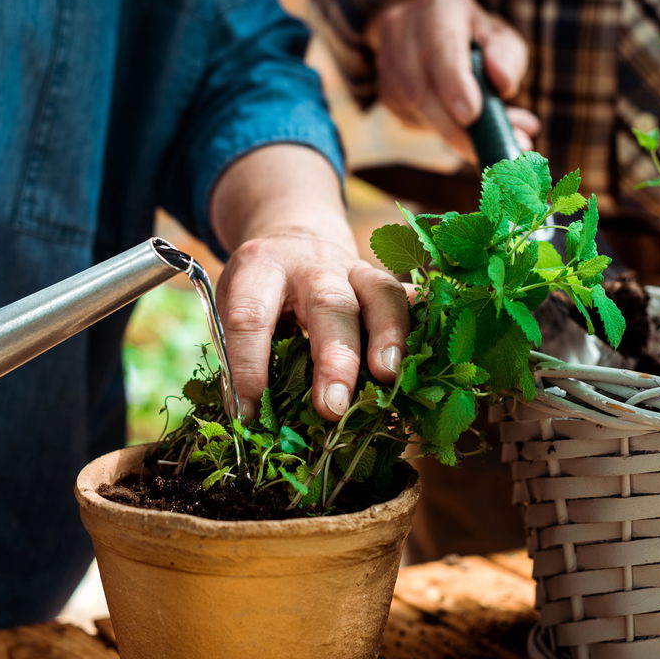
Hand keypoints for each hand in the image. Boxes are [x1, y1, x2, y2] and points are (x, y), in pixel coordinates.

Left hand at [210, 145, 409, 421]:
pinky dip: (421, 322)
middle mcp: (311, 265)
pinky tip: (427, 352)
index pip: (251, 316)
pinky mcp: (383, 280)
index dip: (249, 365)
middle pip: (329, 305)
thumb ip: (240, 353)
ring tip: (388, 377)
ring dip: (388, 337)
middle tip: (332, 407)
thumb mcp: (232, 308)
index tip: (250, 411)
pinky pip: (408, 298)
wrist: (292, 242)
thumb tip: (252, 418)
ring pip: (379, 294)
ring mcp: (354, 269)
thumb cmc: (258, 290)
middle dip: (335, 359)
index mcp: (260, 269)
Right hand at [365, 0, 537, 161]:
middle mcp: (401, 28)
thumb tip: (504, 84)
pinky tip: (461, 124)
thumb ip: (507, 57)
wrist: (424, 26)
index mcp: (435, 4)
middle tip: (491, 153)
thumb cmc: (471, 33)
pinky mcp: (384, 93)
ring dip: (453, 133)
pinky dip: (442, 131)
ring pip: (414, 110)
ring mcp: (385, 62)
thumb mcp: (498, 34)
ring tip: (489, 143)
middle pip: (420, 87)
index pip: (439, 47)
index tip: (472, 116)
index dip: (453, 84)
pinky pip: (412, 121)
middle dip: (455, 128)